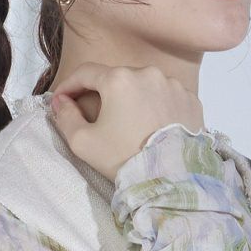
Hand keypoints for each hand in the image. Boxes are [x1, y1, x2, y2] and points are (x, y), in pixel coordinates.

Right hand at [46, 63, 204, 181]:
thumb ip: (66, 117)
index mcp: (120, 79)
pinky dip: (156, 106)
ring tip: (127, 123)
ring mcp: (173, 85)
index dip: (70, 85)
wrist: (171, 178)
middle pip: (117, 78)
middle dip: (102, 93)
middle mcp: (148, 74)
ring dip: (132, 99)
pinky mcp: (191, 99)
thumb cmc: (124, 158)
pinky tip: (151, 126)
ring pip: (143, 86)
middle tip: (94, 115)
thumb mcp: (83, 142)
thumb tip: (60, 102)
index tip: (62, 100)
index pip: (86, 72)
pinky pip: (166, 97)